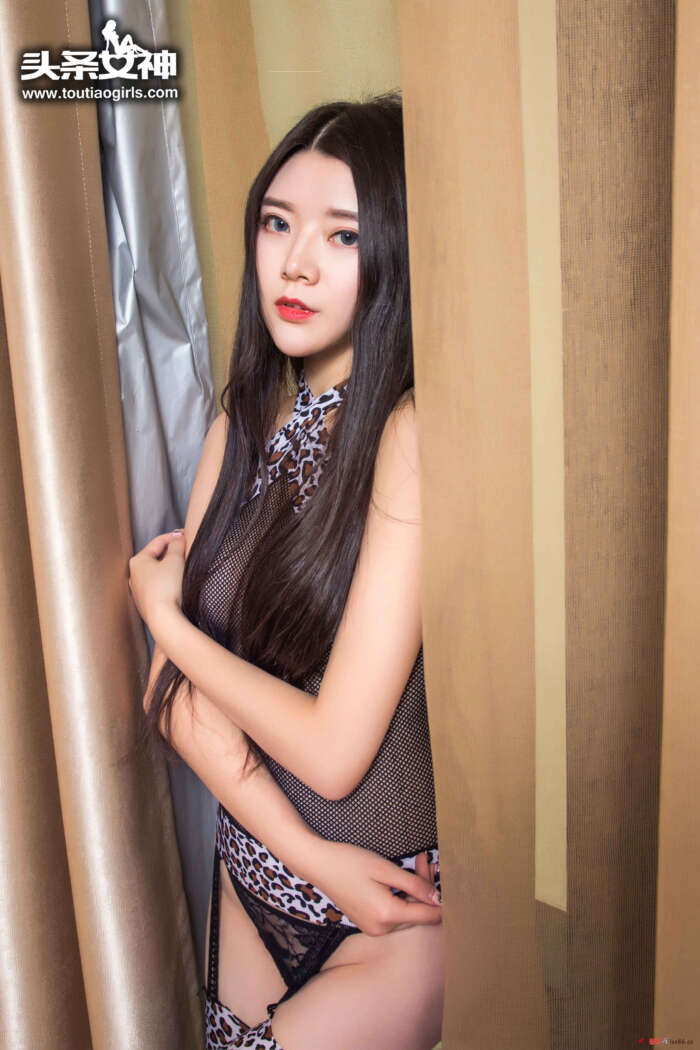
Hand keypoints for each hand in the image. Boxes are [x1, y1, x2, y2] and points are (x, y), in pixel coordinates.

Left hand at [128, 530, 184, 629]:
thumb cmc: (167, 588)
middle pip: (156, 557)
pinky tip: (178, 586)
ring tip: (184, 569)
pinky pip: (159, 587)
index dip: (174, 536)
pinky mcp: (147, 603)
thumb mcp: (175, 560)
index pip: (158, 542)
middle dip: (172, 554)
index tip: (186, 535)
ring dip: (170, 569)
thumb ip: (177, 544)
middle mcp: (135, 575)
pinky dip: (168, 583)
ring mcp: (139, 591)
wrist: (164, 618)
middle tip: (187, 552)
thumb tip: (177, 538)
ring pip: (157, 573)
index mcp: (138, 561)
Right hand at [315, 840, 440, 936]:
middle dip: (427, 890)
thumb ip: (414, 885)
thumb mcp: (385, 869)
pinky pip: (394, 915)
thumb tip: (438, 898)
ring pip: (407, 914)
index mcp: (387, 915)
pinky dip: (402, 898)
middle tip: (427, 860)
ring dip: (415, 893)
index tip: (452, 882)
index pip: (429, 916)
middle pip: (418, 914)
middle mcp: (381, 929)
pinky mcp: (368, 924)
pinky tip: (402, 879)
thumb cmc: (350, 861)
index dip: (443, 900)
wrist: (318, 865)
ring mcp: (373, 929)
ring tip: (418, 863)